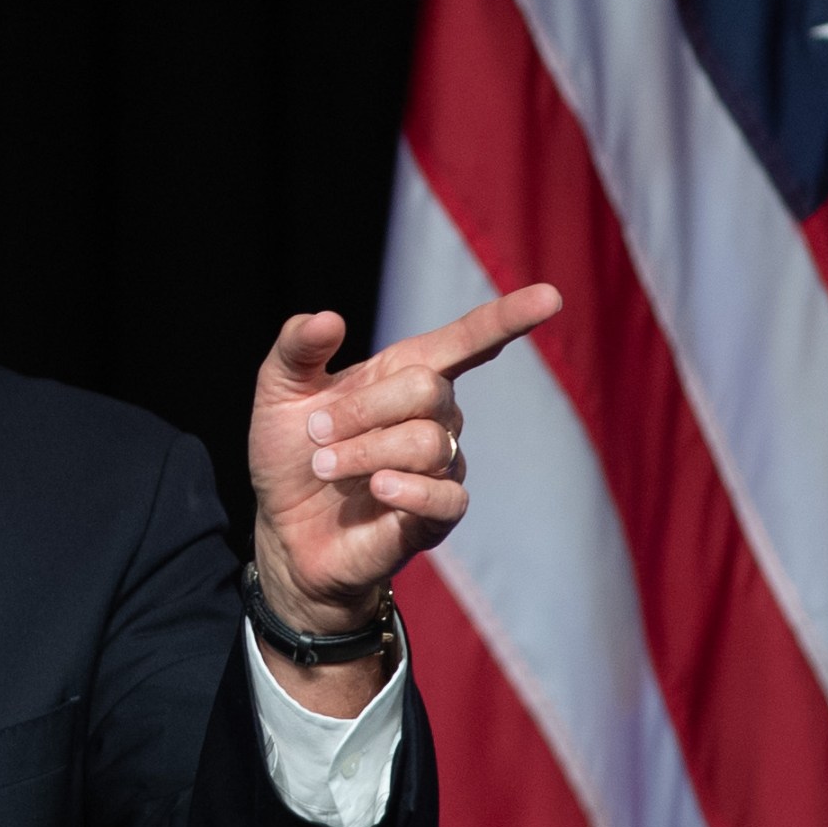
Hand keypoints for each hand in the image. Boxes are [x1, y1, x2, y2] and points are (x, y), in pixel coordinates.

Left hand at [248, 284, 561, 634]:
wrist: (284, 528)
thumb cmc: (291, 454)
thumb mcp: (278, 392)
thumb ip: (298, 348)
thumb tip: (329, 318)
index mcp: (405, 375)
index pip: (468, 341)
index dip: (508, 318)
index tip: (549, 298)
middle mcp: (435, 416)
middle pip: (428, 390)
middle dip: (363, 409)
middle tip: (317, 433)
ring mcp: (442, 466)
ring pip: (428, 444)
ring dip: (363, 453)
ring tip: (325, 467)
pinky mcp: (439, 516)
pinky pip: (446, 497)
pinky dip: (407, 490)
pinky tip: (376, 490)